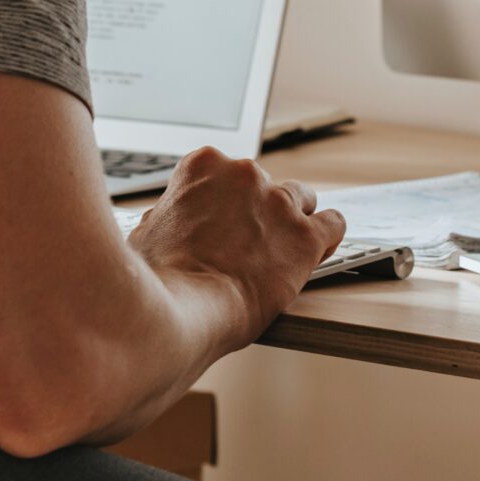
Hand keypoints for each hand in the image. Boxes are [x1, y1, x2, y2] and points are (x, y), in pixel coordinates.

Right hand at [126, 147, 346, 343]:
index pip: (225, 173)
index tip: (223, 224)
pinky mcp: (305, 236)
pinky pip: (334, 224)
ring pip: (302, 199)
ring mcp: (278, 203)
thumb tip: (172, 220)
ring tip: (285, 248)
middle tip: (247, 244)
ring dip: (293, 221)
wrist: (176, 313)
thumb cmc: (154, 279)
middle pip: (264, 184)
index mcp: (203, 167)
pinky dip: (329, 237)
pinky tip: (321, 250)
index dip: (225, 202)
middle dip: (258, 211)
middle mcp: (244, 174)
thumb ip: (170, 215)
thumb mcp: (146, 231)